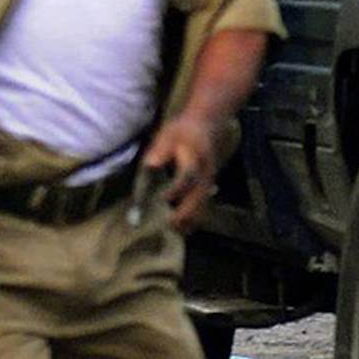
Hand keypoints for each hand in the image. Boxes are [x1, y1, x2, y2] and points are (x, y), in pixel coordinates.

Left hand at [140, 110, 226, 234]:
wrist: (207, 126)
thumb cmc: (183, 130)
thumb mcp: (168, 135)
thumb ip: (159, 151)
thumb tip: (150, 165)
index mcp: (194, 157)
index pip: (188, 175)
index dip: (177, 189)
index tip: (164, 199)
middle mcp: (205, 172)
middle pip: (199, 196)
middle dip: (185, 212)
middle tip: (169, 225)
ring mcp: (209, 181)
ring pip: (203, 205)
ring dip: (190, 220)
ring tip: (174, 232)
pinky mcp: (207, 188)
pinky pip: (203, 207)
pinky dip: (193, 219)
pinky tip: (181, 229)